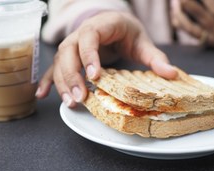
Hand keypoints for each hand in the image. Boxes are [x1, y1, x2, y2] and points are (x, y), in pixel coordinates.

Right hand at [36, 11, 177, 106]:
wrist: (112, 24)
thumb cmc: (126, 32)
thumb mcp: (142, 41)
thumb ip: (155, 57)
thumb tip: (171, 74)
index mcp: (100, 26)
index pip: (89, 37)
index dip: (89, 56)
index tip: (94, 77)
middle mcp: (80, 34)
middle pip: (69, 52)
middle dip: (72, 76)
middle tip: (81, 97)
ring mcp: (71, 46)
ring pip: (59, 62)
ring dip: (62, 83)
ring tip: (71, 103)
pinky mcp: (68, 57)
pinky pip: (54, 68)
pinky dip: (47, 81)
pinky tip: (42, 95)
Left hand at [171, 0, 213, 46]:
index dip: (208, 0)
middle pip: (202, 19)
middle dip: (190, 5)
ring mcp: (211, 41)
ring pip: (191, 29)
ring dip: (180, 15)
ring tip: (174, 2)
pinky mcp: (202, 44)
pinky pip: (187, 33)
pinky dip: (179, 22)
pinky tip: (174, 10)